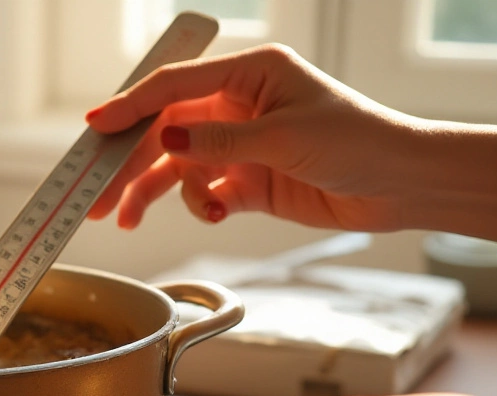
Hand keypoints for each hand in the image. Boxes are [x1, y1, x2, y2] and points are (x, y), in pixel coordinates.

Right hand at [83, 44, 419, 231]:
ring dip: (152, 193)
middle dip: (128, 164)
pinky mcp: (247, 181)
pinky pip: (203, 193)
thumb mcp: (282, 137)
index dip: (129, 107)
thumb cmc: (359, 140)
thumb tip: (166, 139)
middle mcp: (237, 106)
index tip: (94, 128)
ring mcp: (239, 145)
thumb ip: (218, 141)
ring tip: (126, 219)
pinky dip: (198, 206)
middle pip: (163, 132)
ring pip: (176, 167)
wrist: (401, 185)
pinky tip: (210, 213)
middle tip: (95, 194)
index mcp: (247, 74)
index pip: (173, 87)